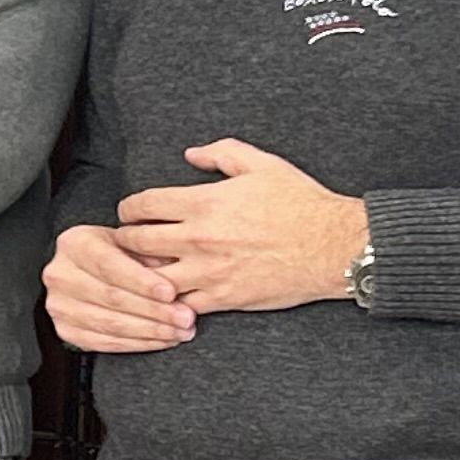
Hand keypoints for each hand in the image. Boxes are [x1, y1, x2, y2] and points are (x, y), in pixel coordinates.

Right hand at [44, 224, 194, 353]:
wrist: (86, 269)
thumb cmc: (112, 252)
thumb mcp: (130, 241)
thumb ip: (150, 254)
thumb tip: (176, 277)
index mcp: (75, 244)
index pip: (109, 266)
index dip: (141, 282)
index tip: (170, 292)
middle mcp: (61, 274)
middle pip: (112, 297)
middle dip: (154, 311)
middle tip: (185, 317)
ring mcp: (60, 305)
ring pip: (110, 324)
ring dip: (150, 331)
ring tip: (179, 331)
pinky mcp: (66, 329)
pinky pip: (105, 343)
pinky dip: (137, 344)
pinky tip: (160, 340)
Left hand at [112, 139, 366, 314]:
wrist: (334, 246)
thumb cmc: (301, 203)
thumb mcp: (262, 164)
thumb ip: (221, 153)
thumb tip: (191, 154)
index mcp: (204, 202)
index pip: (142, 205)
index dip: (128, 208)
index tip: (128, 213)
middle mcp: (199, 238)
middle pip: (136, 242)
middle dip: (124, 241)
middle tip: (126, 242)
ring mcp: (210, 272)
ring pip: (152, 279)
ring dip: (142, 275)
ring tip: (142, 271)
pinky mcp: (225, 299)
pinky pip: (182, 305)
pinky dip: (170, 302)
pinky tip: (169, 296)